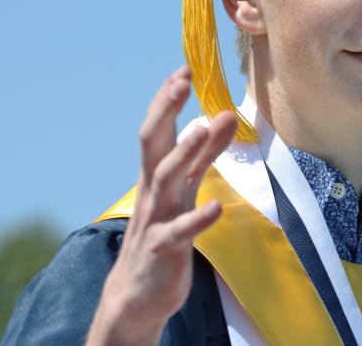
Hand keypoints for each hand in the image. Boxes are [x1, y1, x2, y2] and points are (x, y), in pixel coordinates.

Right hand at [87, 66, 237, 344]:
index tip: (185, 68)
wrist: (138, 293)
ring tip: (201, 128)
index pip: (160, 127)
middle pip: (154, 142)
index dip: (169, 98)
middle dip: (166, 110)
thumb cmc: (164, 231)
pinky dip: (197, 218)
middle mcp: (153, 189)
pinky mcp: (163, 249)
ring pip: (165, 179)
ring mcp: (156, 218)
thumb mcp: (186, 187)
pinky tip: (216, 206)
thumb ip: (205, 153)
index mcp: (157, 172)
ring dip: (183, 152)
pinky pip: (180, 231)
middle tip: (183, 81)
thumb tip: (224, 114)